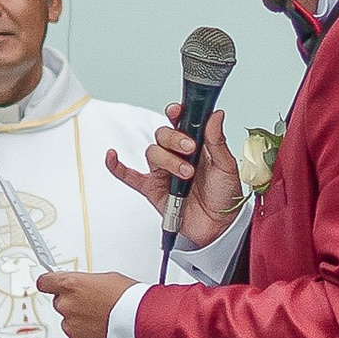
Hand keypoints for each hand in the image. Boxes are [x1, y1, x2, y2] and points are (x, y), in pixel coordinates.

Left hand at [36, 267, 134, 337]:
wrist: (142, 325)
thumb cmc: (130, 300)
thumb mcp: (108, 279)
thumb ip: (87, 283)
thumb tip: (84, 286)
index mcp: (71, 285)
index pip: (45, 281)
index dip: (49, 282)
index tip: (50, 283)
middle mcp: (67, 306)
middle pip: (60, 302)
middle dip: (73, 303)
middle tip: (92, 303)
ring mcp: (71, 326)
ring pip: (69, 322)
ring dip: (81, 320)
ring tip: (102, 318)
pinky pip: (78, 337)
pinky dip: (87, 335)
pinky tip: (103, 329)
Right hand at [104, 99, 242, 246]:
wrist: (219, 225)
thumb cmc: (224, 195)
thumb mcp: (226, 165)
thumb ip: (217, 140)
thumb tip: (216, 115)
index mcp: (195, 145)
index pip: (180, 122)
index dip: (176, 114)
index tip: (178, 112)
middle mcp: (177, 155)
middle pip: (163, 136)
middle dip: (175, 140)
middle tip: (190, 150)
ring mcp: (163, 172)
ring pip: (153, 153)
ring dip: (168, 161)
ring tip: (186, 174)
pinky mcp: (153, 189)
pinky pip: (129, 176)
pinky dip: (118, 166)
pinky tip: (112, 156)